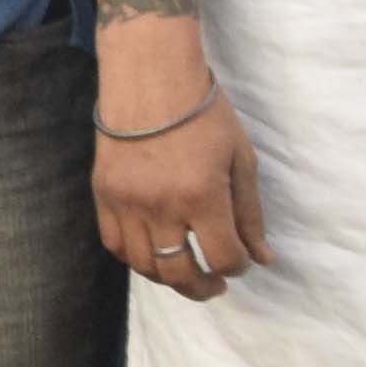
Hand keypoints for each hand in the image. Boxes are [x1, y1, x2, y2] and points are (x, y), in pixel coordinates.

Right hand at [92, 89, 261, 299]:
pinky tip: (153, 254)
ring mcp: (127, 202)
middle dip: (204, 287)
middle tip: (215, 285)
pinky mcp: (104, 194)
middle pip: (180, 273)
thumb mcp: (241, 160)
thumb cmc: (204, 115)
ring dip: (169, 278)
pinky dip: (136, 258)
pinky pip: (114, 244)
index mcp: (202, 195)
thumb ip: (249, 214)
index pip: (222, 257)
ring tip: (185, 273)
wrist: (150, 80)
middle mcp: (161, 206)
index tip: (242, 260)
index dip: (237, 267)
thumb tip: (261, 258)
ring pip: (145, 265)